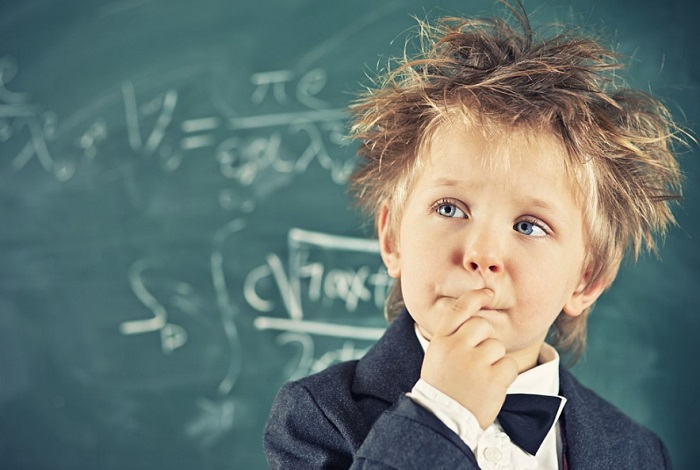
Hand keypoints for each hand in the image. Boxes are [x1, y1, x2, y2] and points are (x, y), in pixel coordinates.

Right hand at [420, 289, 518, 428]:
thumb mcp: (436, 356)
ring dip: (494, 360)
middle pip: (482, 326)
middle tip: (477, 360)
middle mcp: (456, 348)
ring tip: (480, 378)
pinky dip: (504, 375)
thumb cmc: (442, 386)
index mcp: (440, 341)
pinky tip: (490, 386)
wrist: (443, 420)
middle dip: (485, 339)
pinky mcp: (492, 379)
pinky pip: (508, 365)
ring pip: (496, 346)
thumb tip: (474, 315)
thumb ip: (452, 337)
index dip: (475, 297)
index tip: (487, 292)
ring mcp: (474, 363)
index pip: (458, 310)